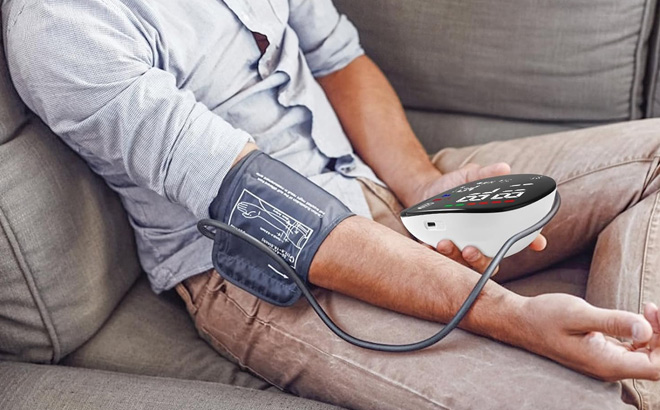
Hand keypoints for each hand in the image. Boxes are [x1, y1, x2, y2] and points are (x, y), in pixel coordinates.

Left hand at [408, 162, 546, 273]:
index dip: (531, 242)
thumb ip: (484, 175)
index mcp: (492, 229)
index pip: (517, 239)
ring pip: (463, 266)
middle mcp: (479, 244)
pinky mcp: (438, 253)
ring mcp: (458, 251)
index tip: (538, 242)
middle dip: (481, 261)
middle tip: (470, 249)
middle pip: (489, 263)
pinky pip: (437, 262)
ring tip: (445, 243)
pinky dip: (433, 256)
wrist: (424, 192)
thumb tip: (503, 168)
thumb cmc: (452, 189)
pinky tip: (429, 247)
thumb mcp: (469, 178)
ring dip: (455, 258)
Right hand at [517, 295, 659, 380]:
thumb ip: (613, 322)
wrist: (520, 321)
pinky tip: (636, 318)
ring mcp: (606, 362)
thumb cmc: (544, 317)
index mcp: (607, 364)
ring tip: (647, 309)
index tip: (653, 312)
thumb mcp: (578, 314)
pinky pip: (634, 349)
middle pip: (655, 361)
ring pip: (647, 356)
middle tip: (651, 307)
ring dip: (654, 334)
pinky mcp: (602, 353)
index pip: (657, 365)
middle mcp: (609, 368)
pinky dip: (642, 334)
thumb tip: (647, 329)